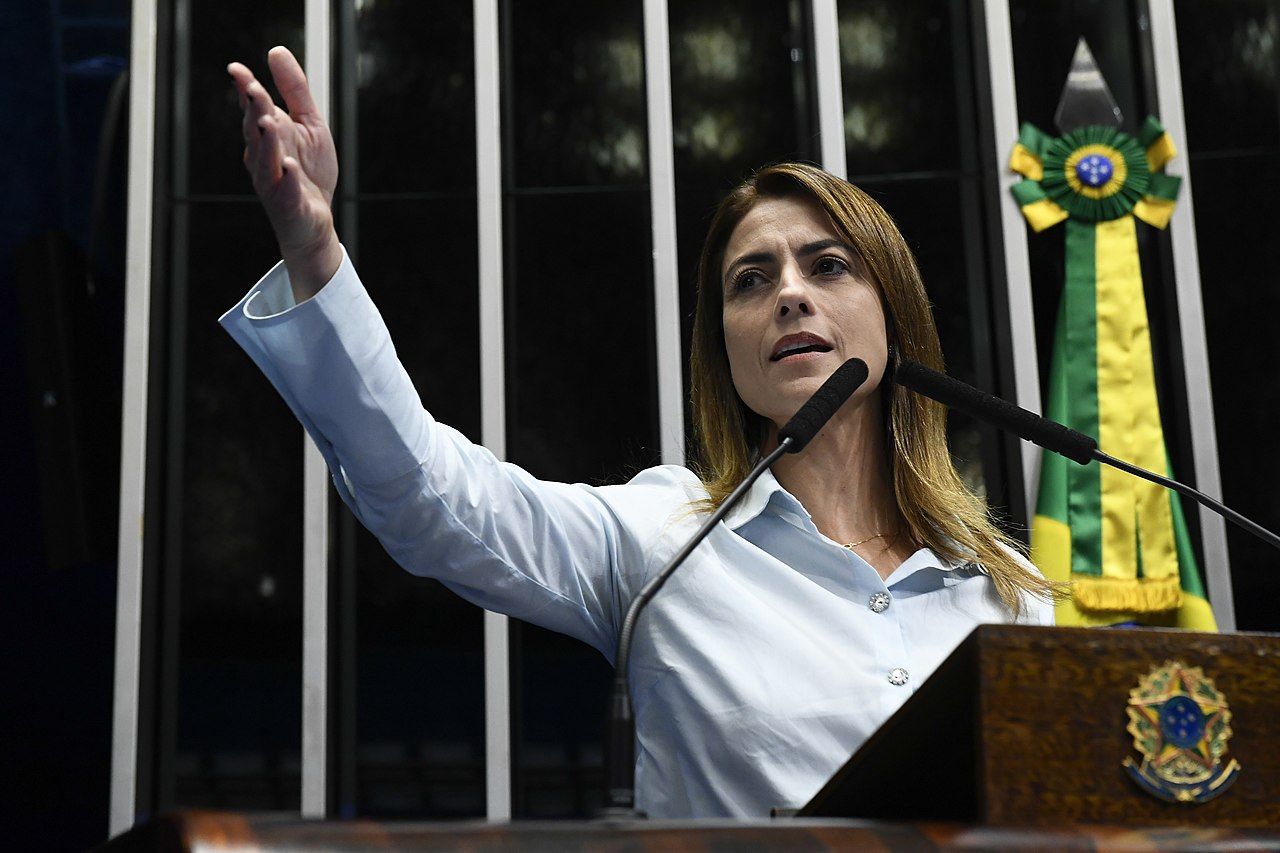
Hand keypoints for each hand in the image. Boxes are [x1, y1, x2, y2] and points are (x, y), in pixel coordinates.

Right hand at [228, 46, 341, 300]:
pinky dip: (287, 179)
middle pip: (256, 131)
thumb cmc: (308, 172)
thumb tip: (276, 50)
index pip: (253, 109)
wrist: (314, 222)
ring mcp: (273, 183)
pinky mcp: (289, 206)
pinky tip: (290, 166)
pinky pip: (285, 192)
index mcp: (269, 136)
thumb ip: (295, 91)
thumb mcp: (309, 124)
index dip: (245, 91)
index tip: (238, 71)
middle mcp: (264, 158)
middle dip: (253, 110)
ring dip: (266, 141)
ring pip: (266, 160)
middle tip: (252, 89)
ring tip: (267, 121)